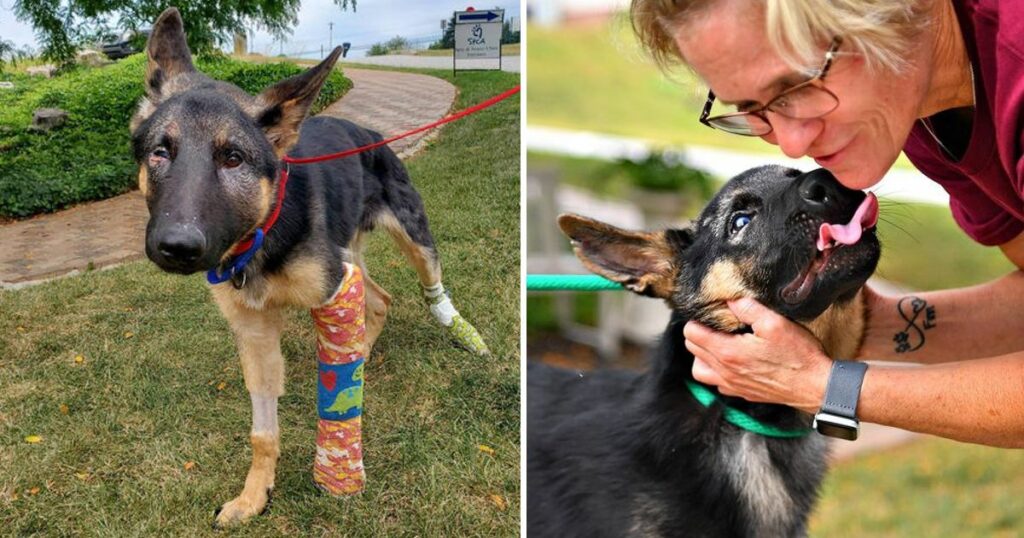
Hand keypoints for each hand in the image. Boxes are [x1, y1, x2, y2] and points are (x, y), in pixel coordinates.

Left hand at [682, 297, 831, 412]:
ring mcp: (732, 385)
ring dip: (703, 355)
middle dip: (699, 334)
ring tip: (719, 344)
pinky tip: (733, 362)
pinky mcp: (742, 393)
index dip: (697, 319)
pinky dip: (717, 372)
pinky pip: (717, 383)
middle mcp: (724, 372)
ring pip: (699, 370)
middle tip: (716, 325)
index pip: (691, 334)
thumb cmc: (798, 356)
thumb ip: (748, 308)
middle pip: (692, 350)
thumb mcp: (775, 323)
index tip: (710, 314)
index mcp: (727, 352)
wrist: (815, 386)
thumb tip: (729, 299)